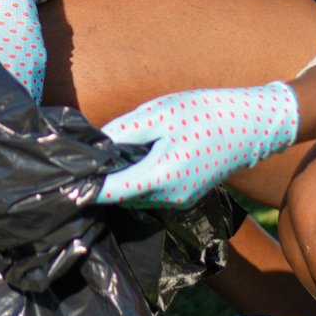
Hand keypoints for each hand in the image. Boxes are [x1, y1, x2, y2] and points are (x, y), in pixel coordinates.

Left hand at [97, 84, 300, 208]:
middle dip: (100, 179)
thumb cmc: (206, 113)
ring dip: (119, 178)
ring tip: (106, 152)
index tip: (63, 175)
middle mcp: (167, 199)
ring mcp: (177, 201)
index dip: (85, 184)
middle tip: (80, 156)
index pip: (109, 191)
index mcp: (159, 179)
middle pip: (119, 195)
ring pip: (134, 195)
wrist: (252, 126)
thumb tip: (94, 145)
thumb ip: (124, 132)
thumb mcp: (160, 113)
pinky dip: (136, 178)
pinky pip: (149, 192)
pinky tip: (133, 155)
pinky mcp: (184, 197)